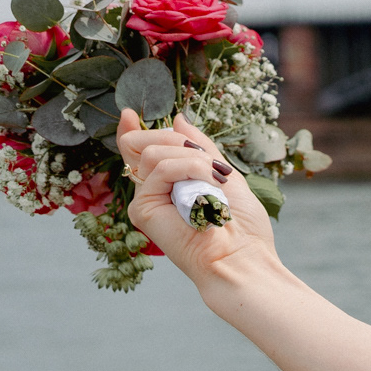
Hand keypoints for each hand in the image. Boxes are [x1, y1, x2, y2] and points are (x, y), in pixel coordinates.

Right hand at [116, 109, 277, 284]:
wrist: (241, 257)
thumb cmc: (240, 224)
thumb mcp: (224, 174)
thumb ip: (200, 147)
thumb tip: (178, 119)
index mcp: (171, 183)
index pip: (141, 150)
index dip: (132, 130)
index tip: (129, 113)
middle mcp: (154, 191)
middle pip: (145, 144)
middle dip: (178, 141)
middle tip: (209, 162)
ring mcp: (146, 200)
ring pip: (154, 153)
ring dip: (192, 159)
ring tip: (214, 182)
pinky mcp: (142, 209)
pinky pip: (160, 168)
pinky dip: (188, 169)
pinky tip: (206, 185)